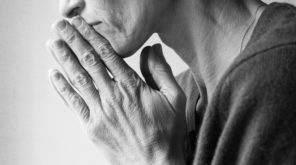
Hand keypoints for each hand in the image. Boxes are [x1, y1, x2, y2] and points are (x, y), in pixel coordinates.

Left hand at [47, 16, 186, 164]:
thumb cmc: (167, 132)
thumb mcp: (175, 98)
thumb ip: (161, 71)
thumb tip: (152, 49)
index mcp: (133, 87)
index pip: (108, 55)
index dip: (92, 37)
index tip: (81, 25)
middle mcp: (113, 96)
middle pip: (89, 63)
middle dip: (73, 42)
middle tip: (61, 26)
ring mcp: (100, 112)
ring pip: (79, 80)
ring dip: (64, 60)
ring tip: (53, 44)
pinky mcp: (92, 127)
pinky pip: (74, 104)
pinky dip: (62, 88)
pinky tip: (53, 74)